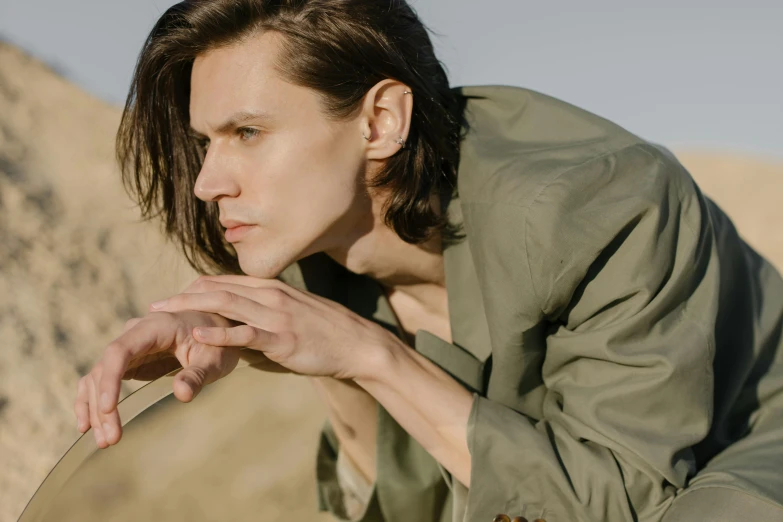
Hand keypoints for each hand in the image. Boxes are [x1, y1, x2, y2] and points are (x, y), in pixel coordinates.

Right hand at [74, 309, 271, 447]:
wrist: (219, 328)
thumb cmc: (219, 342)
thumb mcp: (215, 359)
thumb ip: (198, 375)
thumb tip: (181, 394)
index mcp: (156, 326)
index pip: (120, 350)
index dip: (110, 380)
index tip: (109, 409)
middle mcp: (135, 332)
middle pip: (105, 368)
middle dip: (104, 405)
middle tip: (110, 439)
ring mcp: (129, 346)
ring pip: (98, 376)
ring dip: (96, 409)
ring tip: (104, 441)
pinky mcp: (128, 360)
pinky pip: (101, 378)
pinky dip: (92, 401)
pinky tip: (87, 426)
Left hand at [149, 275, 396, 381]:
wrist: (357, 344)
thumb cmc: (326, 332)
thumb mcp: (293, 315)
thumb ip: (265, 316)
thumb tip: (241, 329)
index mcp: (271, 289)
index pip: (224, 282)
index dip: (195, 289)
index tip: (172, 297)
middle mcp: (270, 296)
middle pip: (218, 290)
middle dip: (183, 297)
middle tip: (155, 305)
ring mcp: (276, 316)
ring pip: (226, 306)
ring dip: (192, 309)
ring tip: (164, 314)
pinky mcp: (282, 339)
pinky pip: (246, 335)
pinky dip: (221, 335)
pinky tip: (199, 337)